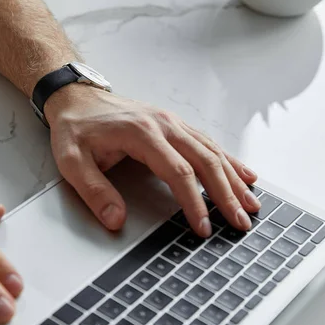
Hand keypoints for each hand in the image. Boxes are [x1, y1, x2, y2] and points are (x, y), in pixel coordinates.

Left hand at [46, 85, 260, 235]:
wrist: (77, 97)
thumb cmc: (76, 128)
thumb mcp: (71, 161)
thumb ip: (94, 190)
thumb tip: (116, 219)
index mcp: (142, 133)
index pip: (178, 172)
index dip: (194, 201)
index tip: (203, 227)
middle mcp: (165, 125)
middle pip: (205, 160)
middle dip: (227, 194)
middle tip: (241, 222)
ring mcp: (173, 122)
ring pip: (212, 151)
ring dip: (234, 178)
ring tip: (253, 203)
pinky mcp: (175, 125)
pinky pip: (208, 143)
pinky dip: (229, 160)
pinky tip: (245, 174)